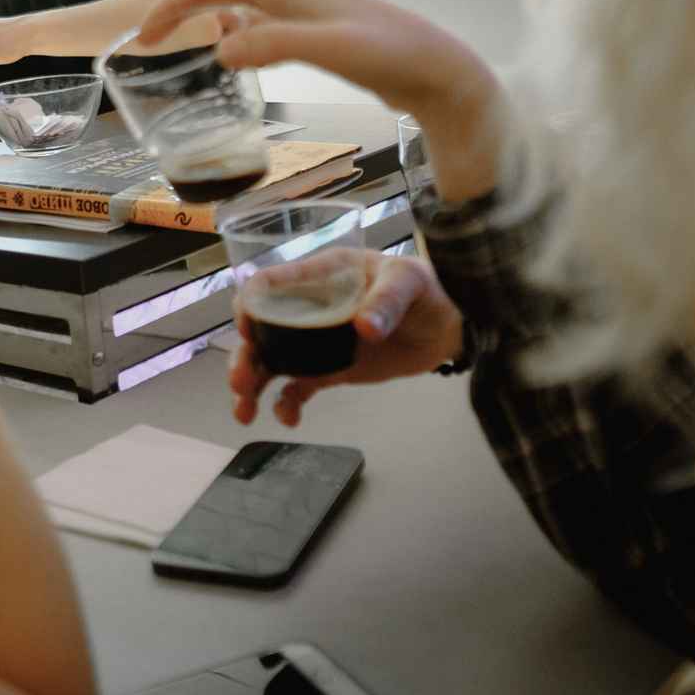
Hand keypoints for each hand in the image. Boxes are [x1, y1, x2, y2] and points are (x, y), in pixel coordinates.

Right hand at [141, 0, 503, 200]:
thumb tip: (220, 50)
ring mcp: (303, 12)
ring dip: (200, 16)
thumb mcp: (332, 50)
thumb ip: (277, 46)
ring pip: (237, 2)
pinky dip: (232, 33)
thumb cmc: (393, 54)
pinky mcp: (315, 35)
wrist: (438, 72)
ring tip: (172, 46)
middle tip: (147, 39)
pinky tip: (229, 55)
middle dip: (178, 0)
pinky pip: (259, 24)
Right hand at [231, 249, 463, 427]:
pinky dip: (285, 403)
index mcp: (322, 276)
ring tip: (245, 410)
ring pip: (270, 361)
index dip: (250, 304)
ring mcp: (317, 341)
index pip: (271, 284)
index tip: (245, 329)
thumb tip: (365, 327)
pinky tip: (287, 418)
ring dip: (251, 384)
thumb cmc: (431, 290)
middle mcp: (310, 306)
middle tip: (241, 383)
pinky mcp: (330, 369)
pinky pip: (297, 387)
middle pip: (261, 329)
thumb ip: (387, 301)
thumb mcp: (410, 282)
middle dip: (243, 356)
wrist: (454, 327)